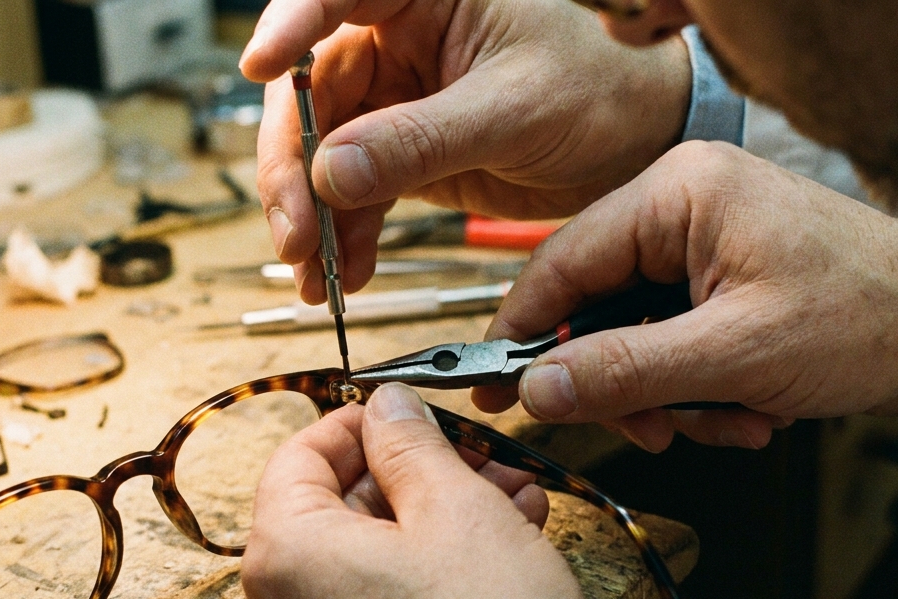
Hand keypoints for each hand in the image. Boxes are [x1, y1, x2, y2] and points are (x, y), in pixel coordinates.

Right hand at [241, 0, 690, 303]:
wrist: (637, 142)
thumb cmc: (599, 90)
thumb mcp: (514, 110)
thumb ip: (423, 141)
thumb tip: (335, 172)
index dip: (289, 26)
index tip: (260, 65)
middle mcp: (396, 39)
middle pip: (309, 93)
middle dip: (293, 168)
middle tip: (295, 231)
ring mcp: (393, 100)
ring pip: (321, 152)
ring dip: (311, 216)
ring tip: (312, 274)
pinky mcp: (400, 152)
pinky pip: (352, 192)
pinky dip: (344, 234)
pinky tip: (345, 271)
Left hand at [242, 383, 597, 598]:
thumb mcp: (456, 506)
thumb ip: (409, 442)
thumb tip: (386, 406)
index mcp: (284, 560)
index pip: (296, 459)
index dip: (355, 424)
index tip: (401, 412)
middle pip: (333, 513)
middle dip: (414, 477)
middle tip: (476, 458)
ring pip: (360, 564)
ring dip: (429, 523)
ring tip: (507, 502)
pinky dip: (418, 579)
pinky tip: (491, 555)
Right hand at [474, 141, 897, 451]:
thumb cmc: (869, 319)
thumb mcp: (733, 355)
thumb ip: (625, 372)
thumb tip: (537, 389)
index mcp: (675, 192)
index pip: (560, 264)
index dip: (523, 334)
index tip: (495, 393)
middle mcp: (682, 207)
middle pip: (597, 307)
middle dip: (626, 383)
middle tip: (652, 430)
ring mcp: (703, 242)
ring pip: (634, 335)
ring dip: (672, 396)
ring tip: (731, 421)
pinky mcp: (722, 277)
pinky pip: (673, 340)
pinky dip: (700, 388)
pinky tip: (749, 409)